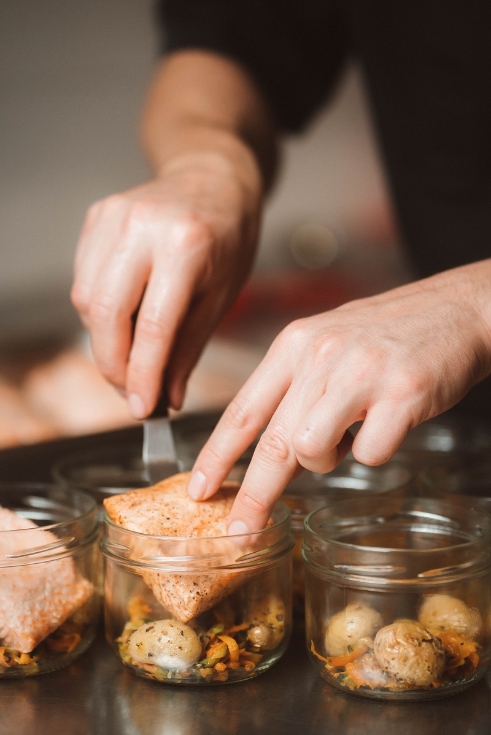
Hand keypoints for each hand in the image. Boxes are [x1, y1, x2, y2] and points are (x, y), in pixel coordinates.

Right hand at [71, 148, 261, 415]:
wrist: (213, 177)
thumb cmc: (228, 237)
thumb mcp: (223, 295)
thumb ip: (190, 348)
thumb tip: (167, 398)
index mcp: (186, 245)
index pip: (153, 326)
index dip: (143, 375)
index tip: (143, 409)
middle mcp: (143, 226)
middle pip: (106, 315)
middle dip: (114, 366)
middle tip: (132, 392)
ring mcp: (113, 217)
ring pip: (87, 301)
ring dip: (104, 342)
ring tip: (132, 357)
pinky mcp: (96, 216)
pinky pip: (83, 279)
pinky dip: (98, 312)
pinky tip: (123, 319)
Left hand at [188, 260, 490, 530]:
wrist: (455, 309)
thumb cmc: (386, 335)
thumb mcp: (325, 346)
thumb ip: (293, 391)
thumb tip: (268, 452)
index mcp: (293, 344)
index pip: (243, 410)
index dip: (216, 455)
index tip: (198, 489)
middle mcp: (320, 355)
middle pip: (272, 442)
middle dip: (253, 497)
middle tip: (242, 533)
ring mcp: (361, 372)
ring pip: (313, 450)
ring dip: (327, 461)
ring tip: (348, 437)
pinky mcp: (403, 392)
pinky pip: (370, 453)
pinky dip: (375, 451)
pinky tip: (387, 423)